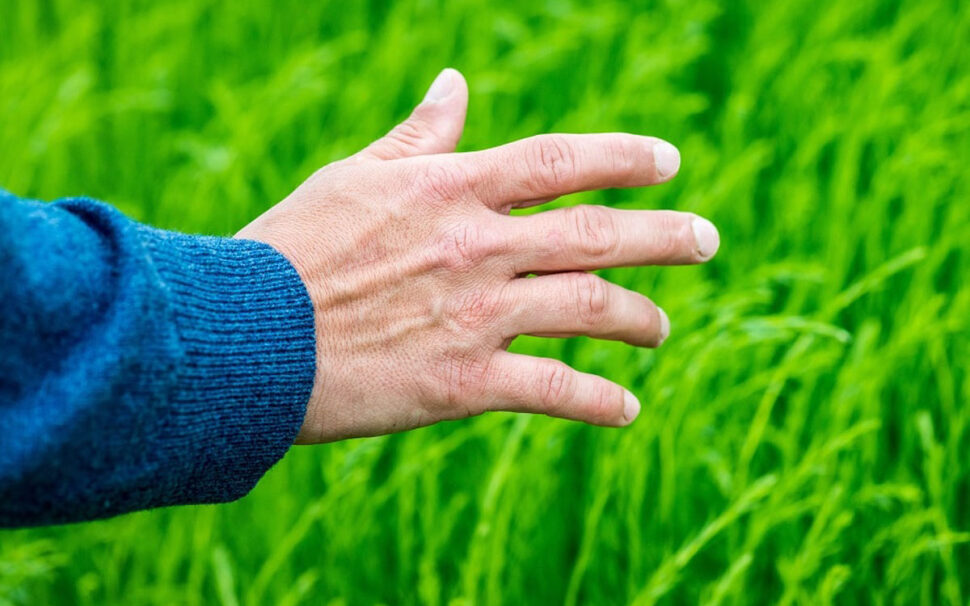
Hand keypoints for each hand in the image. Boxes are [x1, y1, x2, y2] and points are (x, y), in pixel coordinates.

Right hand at [236, 68, 719, 442]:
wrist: (243, 336)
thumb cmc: (291, 249)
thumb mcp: (355, 178)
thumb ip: (417, 138)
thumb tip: (454, 86)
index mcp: (450, 189)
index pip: (559, 161)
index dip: (623, 157)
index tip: (668, 161)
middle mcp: (476, 245)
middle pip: (596, 234)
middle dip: (664, 236)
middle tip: (707, 240)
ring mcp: (476, 314)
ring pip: (591, 309)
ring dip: (640, 319)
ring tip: (660, 329)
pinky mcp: (463, 382)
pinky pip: (554, 388)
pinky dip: (599, 400)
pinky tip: (627, 408)